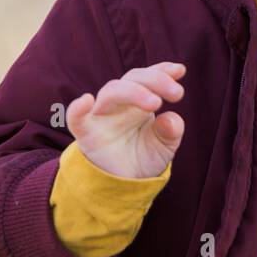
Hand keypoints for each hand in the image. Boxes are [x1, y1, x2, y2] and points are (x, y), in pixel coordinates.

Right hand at [67, 62, 185, 178]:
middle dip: (156, 80)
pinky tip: (86, 100)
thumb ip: (171, 132)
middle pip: (132, 79)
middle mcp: (120, 104)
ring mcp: (102, 116)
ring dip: (134, 91)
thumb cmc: (142, 158)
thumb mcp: (164, 147)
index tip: (180, 70)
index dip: (162, 71)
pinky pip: (76, 118)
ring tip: (156, 103)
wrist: (122, 186)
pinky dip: (77, 108)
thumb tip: (172, 120)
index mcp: (139, 102)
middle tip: (178, 93)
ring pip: (112, 91)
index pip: (148, 78)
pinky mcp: (86, 133)